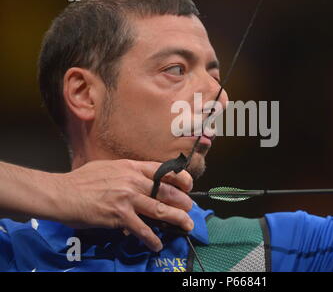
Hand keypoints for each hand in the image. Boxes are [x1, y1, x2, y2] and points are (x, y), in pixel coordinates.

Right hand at [51, 159, 193, 251]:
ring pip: (160, 209)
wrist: (62, 193)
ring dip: (177, 219)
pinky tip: (157, 244)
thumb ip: (127, 174)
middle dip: (183, 201)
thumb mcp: (109, 167)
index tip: (189, 186)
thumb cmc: (82, 180)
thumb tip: (138, 185)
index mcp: (132, 167)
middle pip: (167, 191)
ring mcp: (127, 198)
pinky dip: (151, 238)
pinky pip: (141, 229)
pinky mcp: (119, 215)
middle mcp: (133, 180)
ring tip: (187, 225)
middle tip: (190, 209)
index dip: (181, 178)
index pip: (163, 170)